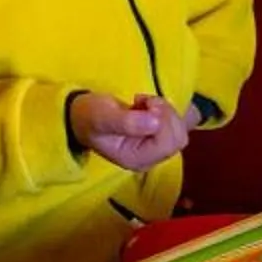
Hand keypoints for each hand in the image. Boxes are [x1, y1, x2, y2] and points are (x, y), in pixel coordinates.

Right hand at [69, 91, 192, 172]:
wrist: (82, 115)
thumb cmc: (90, 117)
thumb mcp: (102, 117)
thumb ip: (127, 122)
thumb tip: (156, 122)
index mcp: (135, 159)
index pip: (167, 142)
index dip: (162, 120)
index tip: (143, 105)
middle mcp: (148, 159)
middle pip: (177, 138)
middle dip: (166, 115)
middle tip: (145, 103)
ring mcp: (153, 150)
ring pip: (179, 131)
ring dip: (166, 111)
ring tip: (145, 104)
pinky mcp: (156, 139)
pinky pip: (175, 126)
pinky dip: (166, 112)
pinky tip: (147, 107)